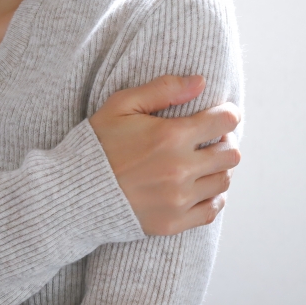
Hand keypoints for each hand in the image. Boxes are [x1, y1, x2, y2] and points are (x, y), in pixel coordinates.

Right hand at [89, 75, 240, 235]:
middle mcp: (180, 170)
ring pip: (224, 181)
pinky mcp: (173, 223)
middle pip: (231, 154)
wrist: (74, 192)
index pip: (225, 122)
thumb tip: (201, 81)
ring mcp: (178, 200)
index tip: (221, 115)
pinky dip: (212, 197)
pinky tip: (200, 187)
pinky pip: (211, 210)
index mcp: (170, 137)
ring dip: (218, 169)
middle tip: (211, 140)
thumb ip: (163, 89)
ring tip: (203, 163)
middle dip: (225, 142)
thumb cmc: (98, 145)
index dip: (228, 114)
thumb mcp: (122, 105)